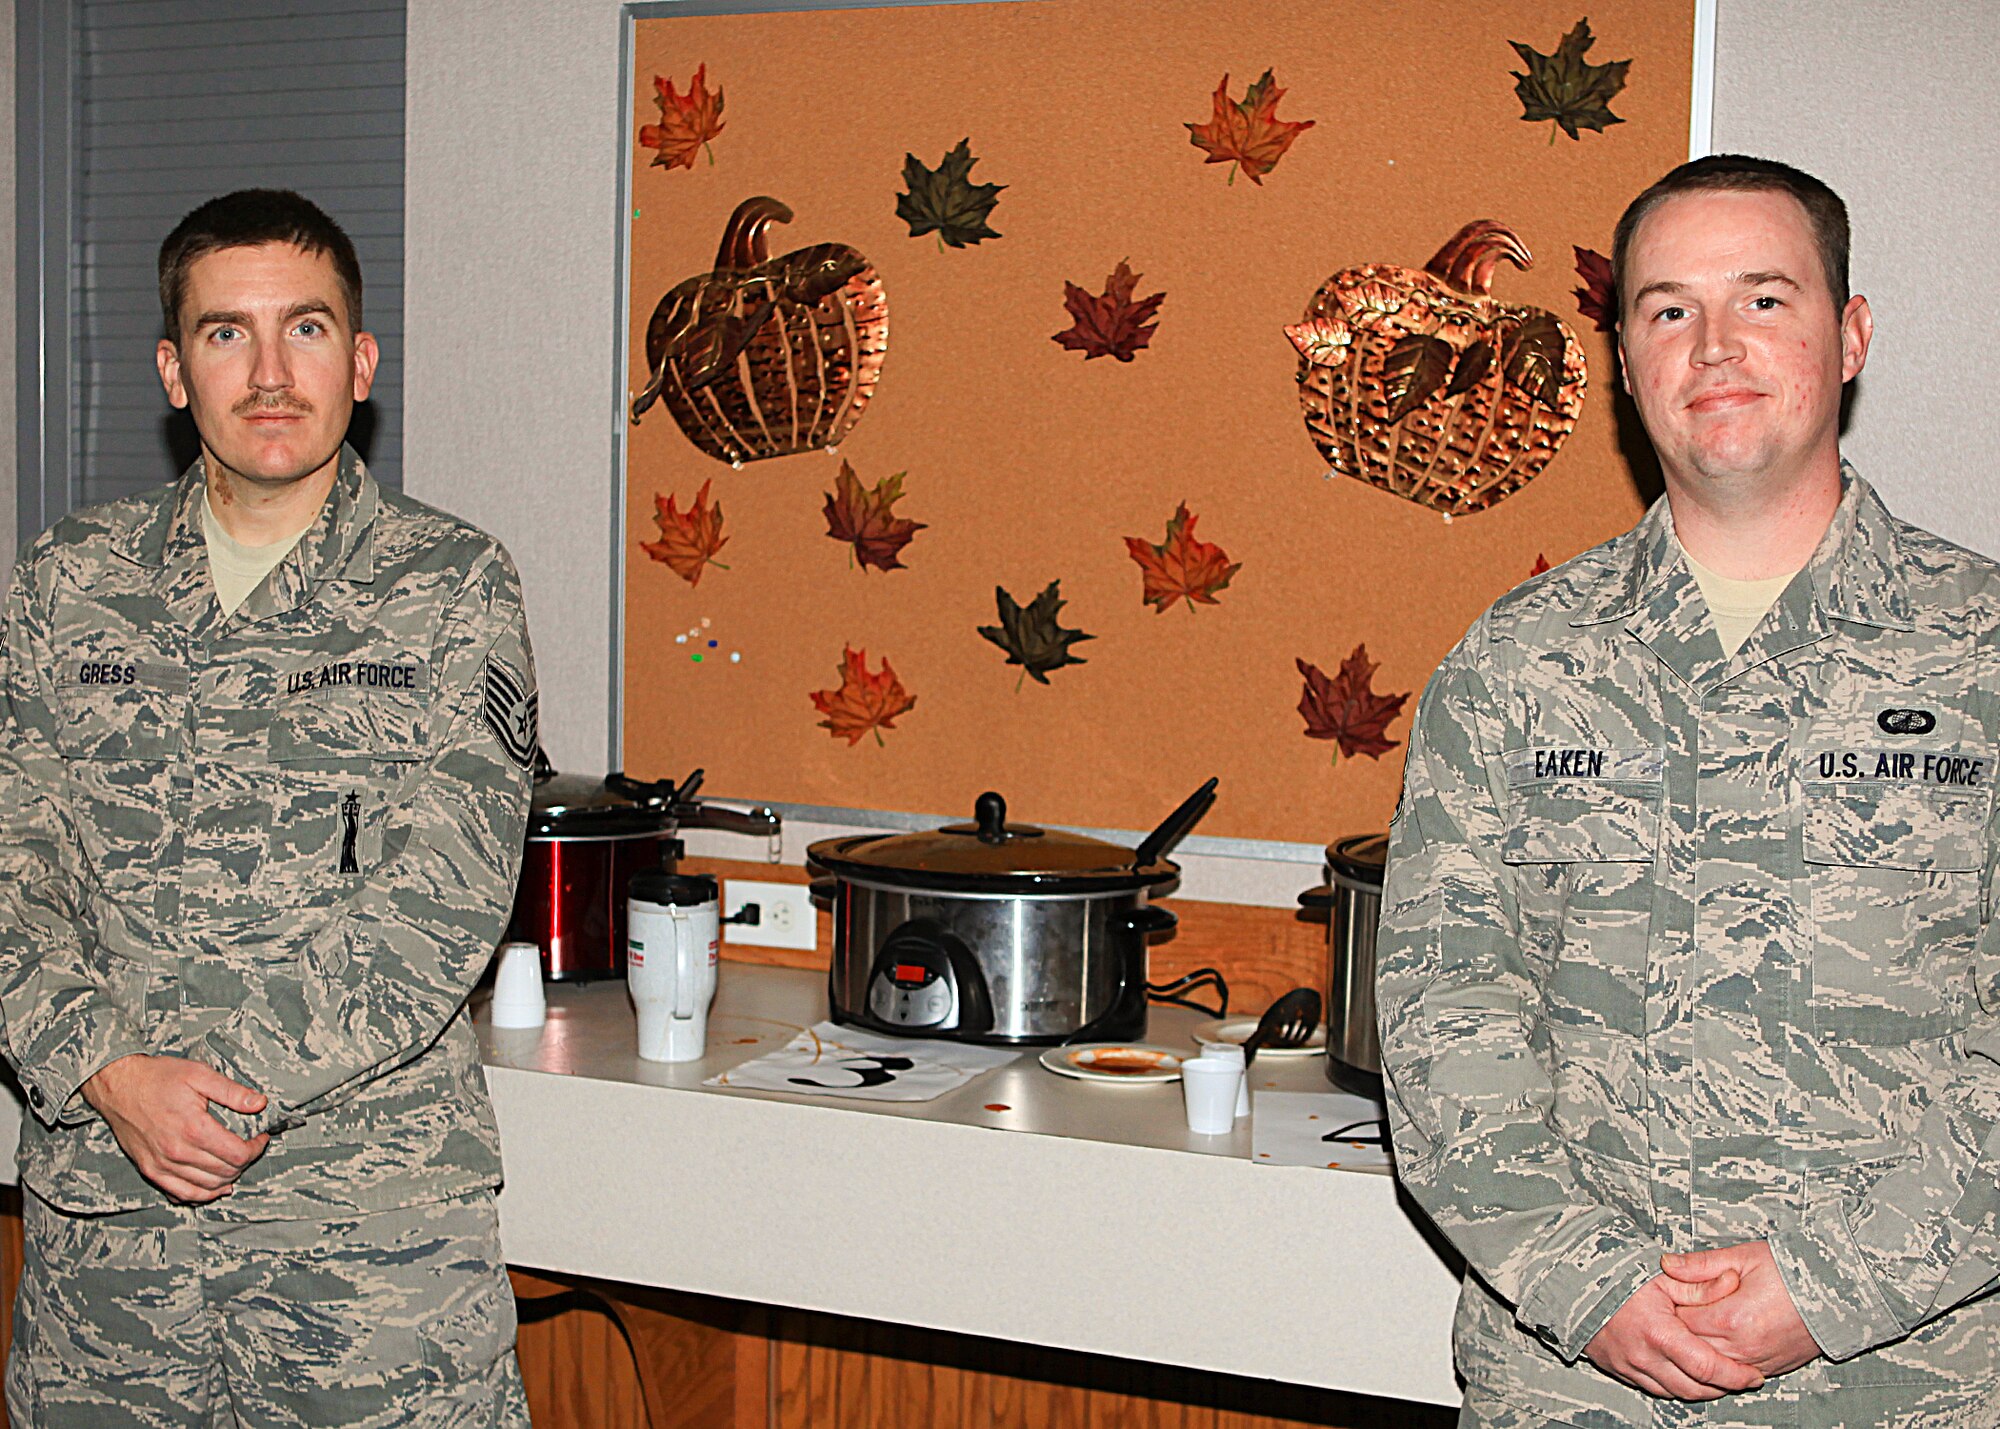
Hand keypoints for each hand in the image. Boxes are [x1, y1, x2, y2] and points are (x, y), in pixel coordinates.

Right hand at [81, 1054, 270, 1203]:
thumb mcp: (199, 1075)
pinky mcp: (149, 1169)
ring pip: (205, 1187)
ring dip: (227, 1179)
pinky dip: (200, 1195)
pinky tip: (213, 1187)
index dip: (256, 1148)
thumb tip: (260, 1103)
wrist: (118, 1085)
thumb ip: (232, 1092)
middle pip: (225, 1172)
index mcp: (194, 1129)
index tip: (260, 1137)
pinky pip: (179, 1193)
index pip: (238, 1154)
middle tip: (249, 1148)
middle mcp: (178, 1152)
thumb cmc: (158, 1077)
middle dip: (244, 1162)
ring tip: (236, 1164)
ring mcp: (161, 1164)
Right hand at [1585, 1272, 1764, 1399]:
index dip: (1736, 1376)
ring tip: (1717, 1376)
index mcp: (1659, 1333)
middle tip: (1740, 1377)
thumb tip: (1732, 1283)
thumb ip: (1700, 1285)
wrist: (1573, 1285)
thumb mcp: (1663, 1276)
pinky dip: (1676, 1385)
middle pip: (1695, 1389)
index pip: (1708, 1368)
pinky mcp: (1619, 1370)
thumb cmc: (1617, 1277)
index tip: (1753, 1375)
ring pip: (1676, 1393)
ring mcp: (1630, 1367)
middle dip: (1723, 1387)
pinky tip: (1686, 1373)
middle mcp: (1644, 1357)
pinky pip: (1655, 1388)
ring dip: (1700, 1389)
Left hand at [1661, 1240, 1821, 1376]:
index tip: (1670, 1294)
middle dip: (1681, 1329)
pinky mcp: (1772, 1368)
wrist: (1836, 1291)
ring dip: (1700, 1347)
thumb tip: (1666, 1264)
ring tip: (1698, 1324)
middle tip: (1680, 1309)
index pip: (1682, 1321)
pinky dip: (1722, 1361)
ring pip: (1711, 1364)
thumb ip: (1701, 1265)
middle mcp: (1743, 1346)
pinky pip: (1734, 1374)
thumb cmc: (1791, 1270)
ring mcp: (1758, 1361)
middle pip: (1692, 1346)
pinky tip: (1720, 1342)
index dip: (1672, 1306)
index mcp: (1732, 1317)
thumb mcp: (1743, 1257)